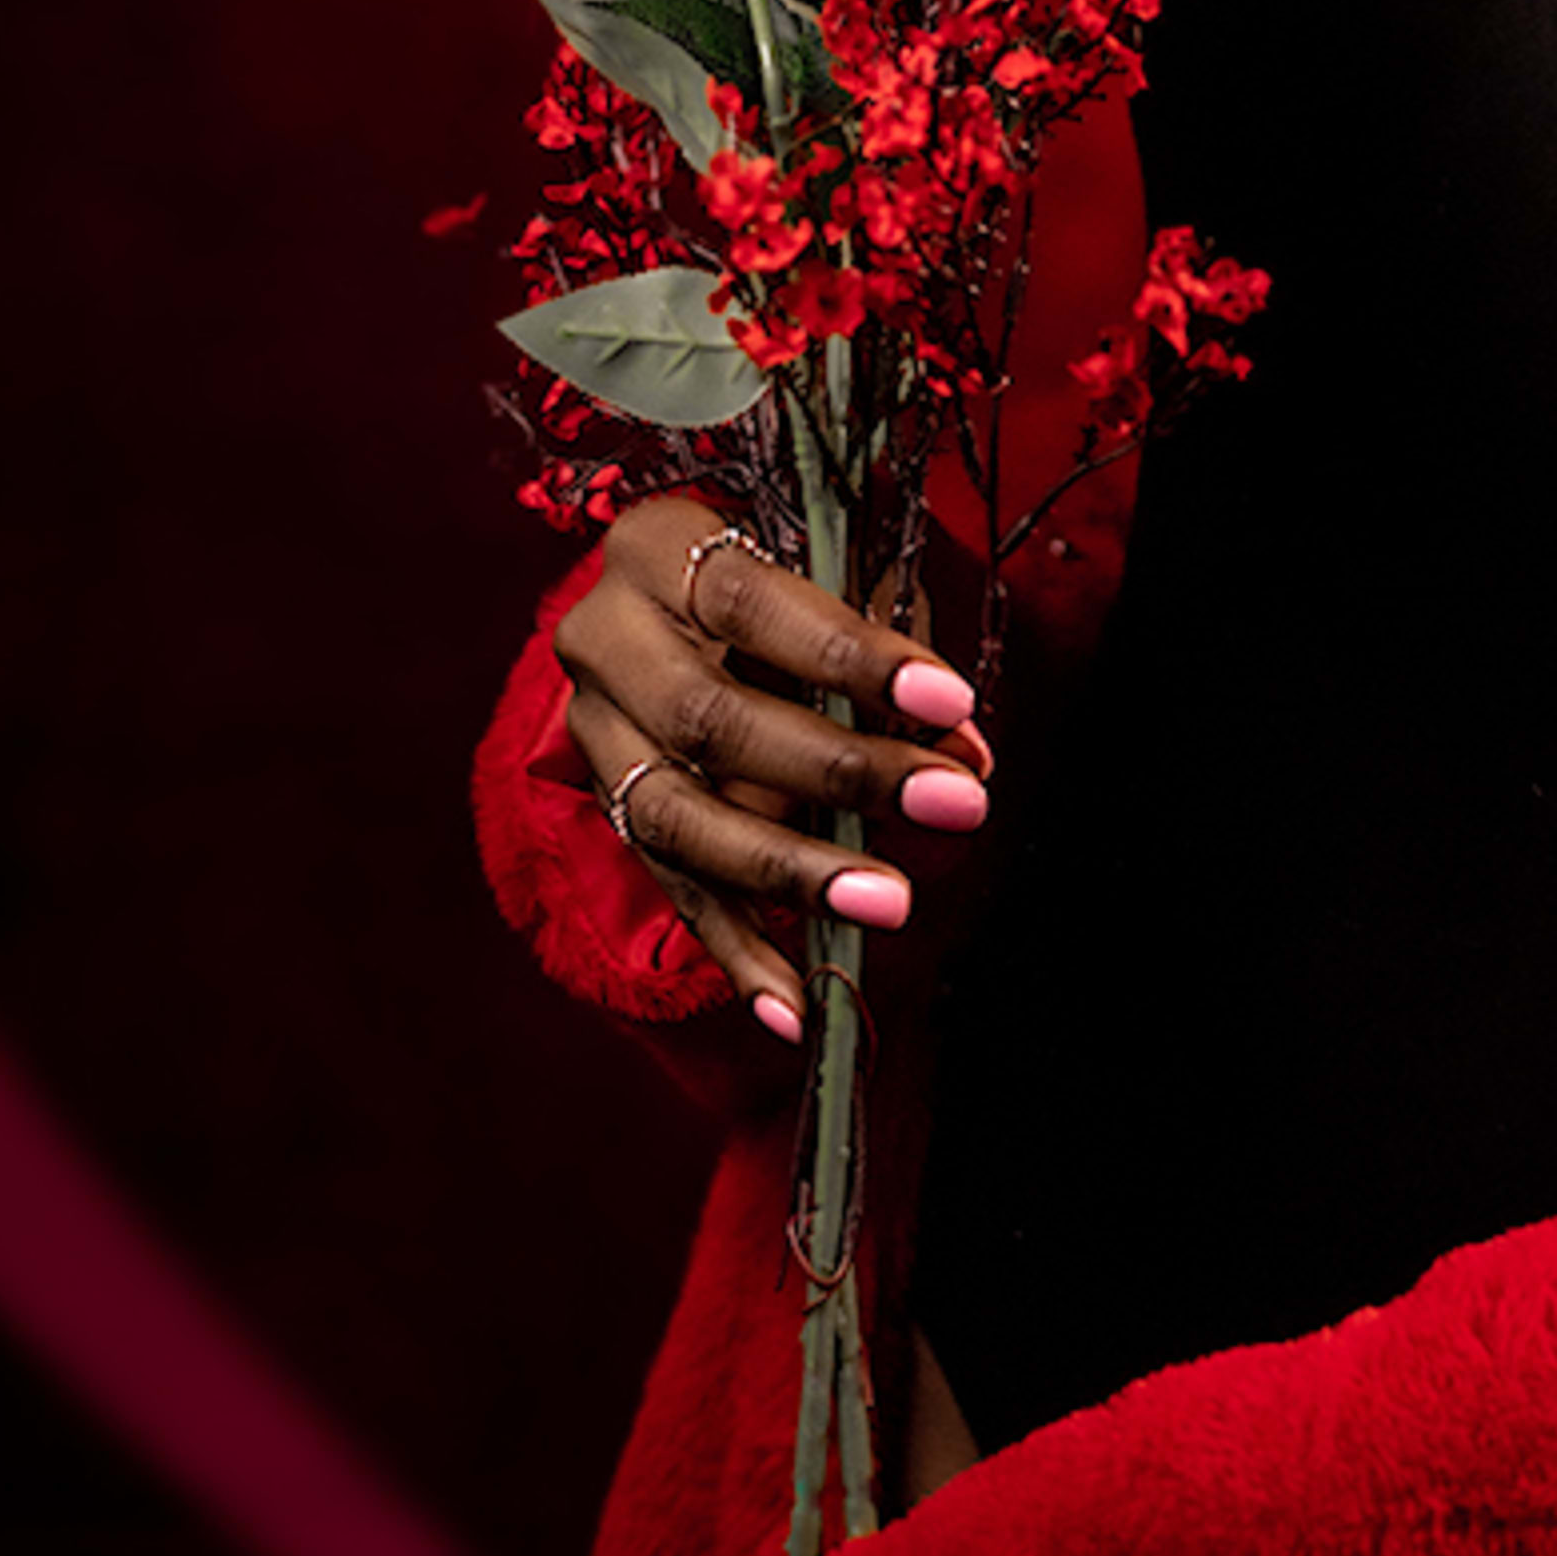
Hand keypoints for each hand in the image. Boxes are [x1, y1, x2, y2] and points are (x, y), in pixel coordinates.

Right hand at [557, 495, 993, 1029]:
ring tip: (887, 903)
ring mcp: (594, 734)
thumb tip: (962, 758)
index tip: (952, 703)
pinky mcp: (609, 810)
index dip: (850, 656)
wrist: (675, 599)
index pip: (750, 601)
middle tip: (954, 803)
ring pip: (680, 817)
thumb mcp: (835, 577)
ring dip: (791, 870)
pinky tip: (794, 1008)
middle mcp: (602, 639)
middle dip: (842, 770)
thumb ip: (894, 655)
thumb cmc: (783, 576)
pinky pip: (669, 890)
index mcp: (654, 546)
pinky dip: (735, 954)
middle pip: (710, 719)